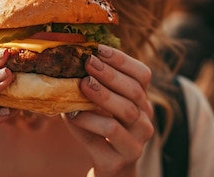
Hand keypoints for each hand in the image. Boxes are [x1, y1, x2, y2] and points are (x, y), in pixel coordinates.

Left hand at [63, 44, 153, 176]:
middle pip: (135, 91)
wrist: (107, 167)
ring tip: (82, 84)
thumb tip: (68, 57)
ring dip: (103, 95)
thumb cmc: (98, 129)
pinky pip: (109, 134)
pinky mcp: (123, 158)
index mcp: (141, 100)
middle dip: (110, 74)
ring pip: (127, 112)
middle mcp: (145, 118)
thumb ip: (92, 84)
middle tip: (88, 62)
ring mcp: (137, 140)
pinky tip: (73, 113)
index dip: (122, 59)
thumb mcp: (98, 105)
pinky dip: (89, 120)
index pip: (142, 74)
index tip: (99, 48)